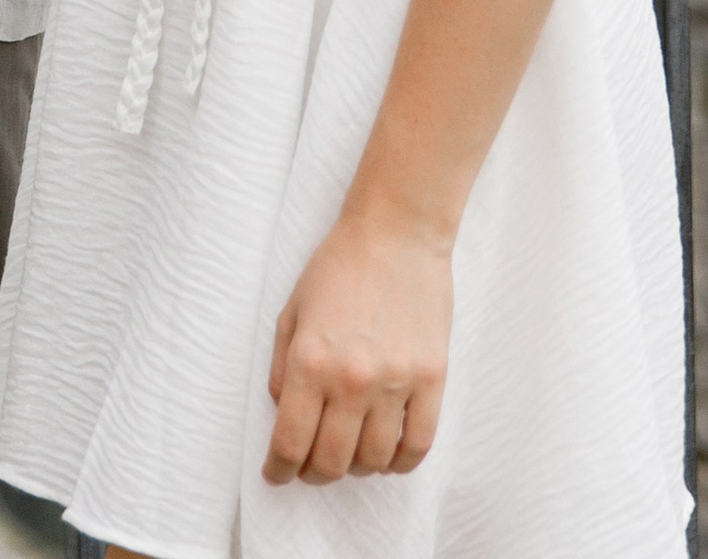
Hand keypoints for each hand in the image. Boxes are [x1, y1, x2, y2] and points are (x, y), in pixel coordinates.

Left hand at [264, 206, 451, 483]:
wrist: (396, 232)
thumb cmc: (338, 267)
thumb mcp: (292, 310)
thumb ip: (281, 367)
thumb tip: (284, 414)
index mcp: (310, 361)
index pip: (290, 443)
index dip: (279, 470)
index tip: (275, 474)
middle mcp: (351, 379)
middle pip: (331, 462)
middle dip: (314, 473)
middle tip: (311, 466)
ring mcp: (395, 382)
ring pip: (374, 461)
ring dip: (357, 467)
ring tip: (350, 453)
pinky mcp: (432, 379)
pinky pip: (418, 446)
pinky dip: (400, 462)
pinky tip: (388, 454)